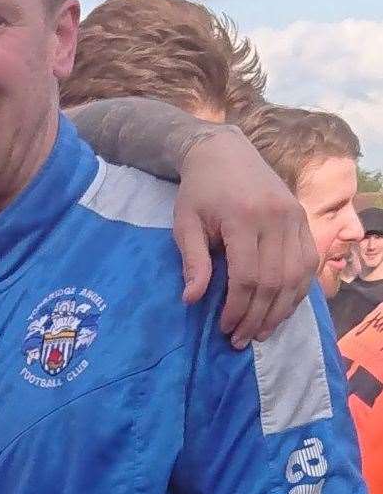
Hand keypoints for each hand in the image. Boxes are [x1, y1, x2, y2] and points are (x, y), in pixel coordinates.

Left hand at [173, 127, 317, 348]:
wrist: (224, 153)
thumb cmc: (198, 191)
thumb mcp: (184, 223)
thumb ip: (192, 261)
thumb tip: (192, 300)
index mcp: (243, 218)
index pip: (246, 276)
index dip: (237, 308)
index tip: (224, 328)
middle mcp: (275, 218)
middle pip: (274, 280)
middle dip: (258, 316)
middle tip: (241, 340)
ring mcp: (294, 218)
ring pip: (297, 275)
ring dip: (281, 310)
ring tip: (262, 333)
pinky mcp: (303, 219)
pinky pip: (308, 262)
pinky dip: (298, 290)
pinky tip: (282, 309)